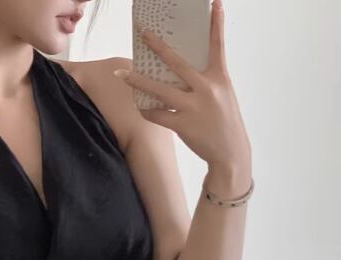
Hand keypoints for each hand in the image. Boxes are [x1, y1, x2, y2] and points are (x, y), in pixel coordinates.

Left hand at [115, 0, 250, 170]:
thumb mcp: (222, 95)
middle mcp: (206, 89)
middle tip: (144, 33)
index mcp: (219, 77)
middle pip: (177, 62)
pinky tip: (139, 106)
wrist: (230, 153)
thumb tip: (178, 71)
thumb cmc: (223, 122)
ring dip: (137, 81)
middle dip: (158, 46)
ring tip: (121, 74)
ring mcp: (193, 107)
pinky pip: (157, 114)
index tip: (214, 4)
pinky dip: (146, 110)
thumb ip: (204, 81)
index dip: (216, 24)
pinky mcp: (183, 125)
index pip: (217, 45)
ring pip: (159, 90)